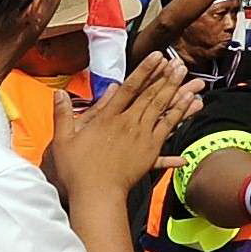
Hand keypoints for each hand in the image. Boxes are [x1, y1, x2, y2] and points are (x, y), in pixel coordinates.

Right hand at [50, 53, 195, 208]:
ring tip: (189, 78)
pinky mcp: (150, 151)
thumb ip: (63, 114)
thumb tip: (58, 92)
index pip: (128, 89)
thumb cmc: (76, 170)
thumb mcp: (63, 140)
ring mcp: (142, 137)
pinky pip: (168, 129)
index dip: (144, 71)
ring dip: (176, 91)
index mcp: (108, 118)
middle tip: (179, 62)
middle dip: (165, 77)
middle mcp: (128, 124)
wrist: (96, 195)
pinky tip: (192, 107)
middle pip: (150, 96)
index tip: (157, 56)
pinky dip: (180, 116)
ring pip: (162, 109)